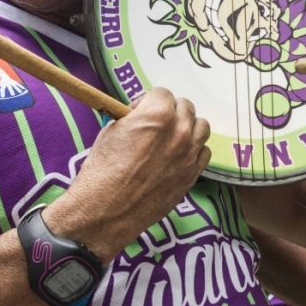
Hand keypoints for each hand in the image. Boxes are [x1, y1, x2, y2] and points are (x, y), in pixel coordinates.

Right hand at [45, 88, 210, 263]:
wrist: (106, 212)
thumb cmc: (102, 171)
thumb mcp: (111, 131)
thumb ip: (133, 118)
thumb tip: (141, 115)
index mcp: (157, 115)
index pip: (162, 93)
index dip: (148, 102)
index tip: (139, 113)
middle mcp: (179, 131)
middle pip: (185, 107)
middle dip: (169, 112)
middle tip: (154, 126)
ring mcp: (190, 154)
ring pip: (201, 127)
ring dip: (187, 128)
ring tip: (169, 139)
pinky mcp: (193, 174)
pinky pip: (203, 152)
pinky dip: (193, 150)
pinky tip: (177, 158)